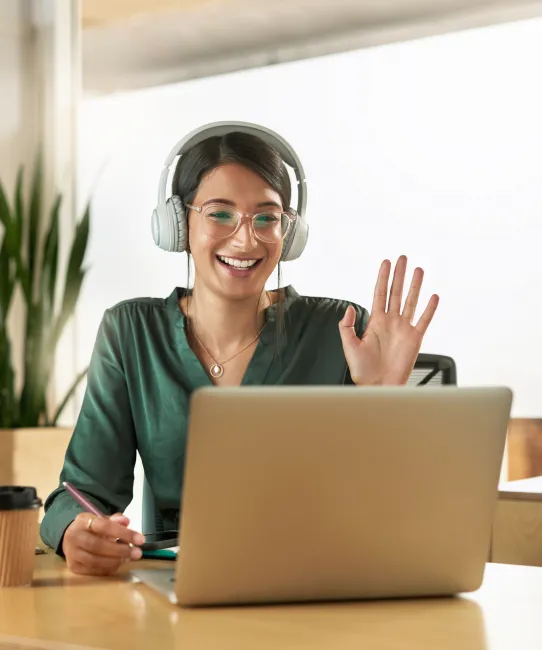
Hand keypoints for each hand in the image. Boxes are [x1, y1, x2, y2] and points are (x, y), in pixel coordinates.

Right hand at [62, 512, 144, 575]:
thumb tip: (126, 522)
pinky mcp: (73, 567)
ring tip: (128, 558)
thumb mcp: (101, 519)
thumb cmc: (91, 528)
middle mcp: (75, 537)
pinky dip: (108, 568)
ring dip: (115, 561)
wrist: (71, 537)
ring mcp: (72, 554)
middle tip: (137, 553)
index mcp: (83, 521)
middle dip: (120, 550)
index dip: (123, 533)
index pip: (104, 526)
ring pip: (95, 561)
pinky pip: (93, 570)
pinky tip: (118, 564)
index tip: (140, 539)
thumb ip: (115, 520)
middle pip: (98, 546)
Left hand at [339, 255, 438, 385]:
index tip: (386, 262)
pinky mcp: (414, 339)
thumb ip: (346, 326)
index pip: (380, 293)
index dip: (383, 277)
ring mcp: (403, 329)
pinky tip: (433, 297)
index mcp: (375, 321)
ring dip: (415, 286)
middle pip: (396, 292)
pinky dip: (429, 309)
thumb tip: (350, 308)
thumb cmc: (362, 370)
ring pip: (410, 302)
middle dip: (399, 275)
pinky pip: (424, 320)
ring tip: (418, 270)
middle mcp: (390, 322)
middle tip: (403, 258)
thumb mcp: (349, 346)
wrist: (377, 386)